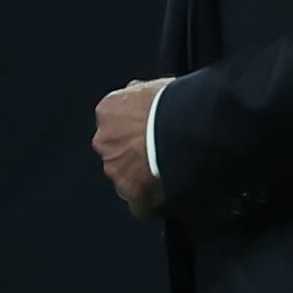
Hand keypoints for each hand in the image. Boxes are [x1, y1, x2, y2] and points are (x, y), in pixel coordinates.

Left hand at [93, 78, 169, 217]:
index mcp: (109, 111)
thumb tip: (140, 93)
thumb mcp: (155, 86)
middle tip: (161, 156)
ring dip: (143, 180)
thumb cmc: (177, 103)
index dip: (133, 132)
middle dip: (135, 157)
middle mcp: (105, 141)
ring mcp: (116, 170)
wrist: (187, 127)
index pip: (114, 126)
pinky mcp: (133, 195)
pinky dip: (154, 205)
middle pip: (117, 154)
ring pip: (127, 180)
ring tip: (171, 175)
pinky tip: (170, 199)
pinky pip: (141, 206)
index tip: (148, 135)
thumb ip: (140, 94)